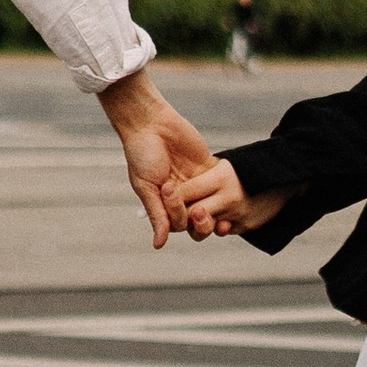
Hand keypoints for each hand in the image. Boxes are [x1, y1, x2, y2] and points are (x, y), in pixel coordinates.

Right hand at [97, 68, 218, 248]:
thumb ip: (156, 214)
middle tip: (198, 209)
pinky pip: (220, 183)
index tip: (170, 192)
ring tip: (209, 202)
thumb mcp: (145, 186)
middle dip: (200, 222)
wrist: (151, 122)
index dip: (179, 216)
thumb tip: (158, 244)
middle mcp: (182, 198)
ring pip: (212, 207)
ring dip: (214, 209)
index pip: (179, 224)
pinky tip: (225, 186)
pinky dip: (224, 187)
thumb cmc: (142, 154)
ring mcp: (196, 184)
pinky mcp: (208, 167)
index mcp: (165, 205)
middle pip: (199, 223)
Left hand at [172, 159, 289, 238]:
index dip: (171, 197)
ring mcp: (237, 214)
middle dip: (181, 215)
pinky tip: (217, 217)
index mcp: (220, 177)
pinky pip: (222, 231)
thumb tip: (173, 187)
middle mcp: (228, 197)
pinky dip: (216, 226)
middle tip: (175, 211)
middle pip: (192, 214)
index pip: (185, 192)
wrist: (285, 176)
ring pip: (205, 227)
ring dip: (197, 224)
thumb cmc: (248, 167)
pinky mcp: (245, 226)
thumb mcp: (226, 166)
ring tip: (196, 215)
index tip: (164, 196)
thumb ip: (203, 178)